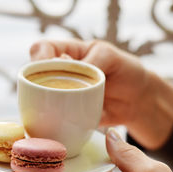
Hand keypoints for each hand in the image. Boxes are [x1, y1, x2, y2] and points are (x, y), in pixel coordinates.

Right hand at [30, 40, 172, 148]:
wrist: (138, 101)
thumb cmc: (125, 70)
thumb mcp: (112, 57)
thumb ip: (93, 60)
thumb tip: (73, 68)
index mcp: (67, 53)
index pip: (42, 48)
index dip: (38, 55)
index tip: (44, 63)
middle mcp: (58, 73)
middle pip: (35, 75)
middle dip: (37, 83)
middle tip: (53, 89)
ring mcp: (61, 95)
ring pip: (40, 97)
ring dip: (43, 104)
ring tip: (60, 107)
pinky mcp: (66, 114)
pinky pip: (53, 117)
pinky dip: (52, 120)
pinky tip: (61, 123)